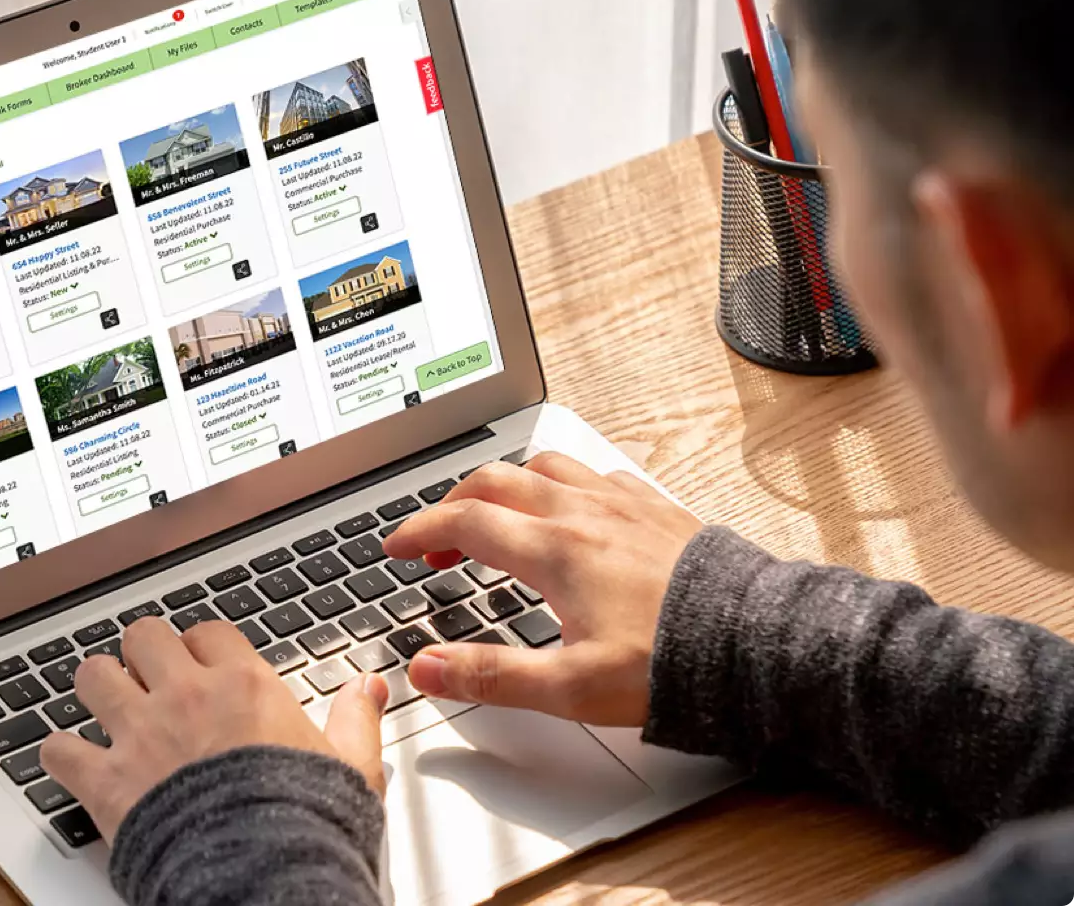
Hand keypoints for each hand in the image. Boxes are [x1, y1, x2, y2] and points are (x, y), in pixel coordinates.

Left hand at [39, 617, 388, 841]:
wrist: (263, 875)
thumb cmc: (305, 825)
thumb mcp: (351, 767)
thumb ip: (355, 720)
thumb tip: (367, 687)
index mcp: (244, 686)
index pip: (208, 632)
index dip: (201, 646)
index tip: (203, 663)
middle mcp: (186, 696)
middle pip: (144, 636)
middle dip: (143, 654)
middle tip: (150, 676)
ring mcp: (140, 733)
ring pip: (93, 675)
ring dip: (97, 689)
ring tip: (106, 705)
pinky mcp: (105, 779)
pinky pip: (57, 748)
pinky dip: (60, 754)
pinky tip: (72, 760)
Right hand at [383, 452, 701, 725]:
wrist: (756, 644)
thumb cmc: (673, 665)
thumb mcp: (570, 688)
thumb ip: (491, 675)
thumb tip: (427, 668)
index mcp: (555, 551)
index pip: (465, 521)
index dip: (419, 528)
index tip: (396, 546)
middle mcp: (584, 514)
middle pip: (496, 481)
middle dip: (454, 502)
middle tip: (436, 537)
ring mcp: (622, 504)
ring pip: (546, 465)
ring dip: (507, 483)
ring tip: (497, 514)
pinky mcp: (656, 507)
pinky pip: (596, 474)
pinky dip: (564, 483)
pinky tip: (571, 509)